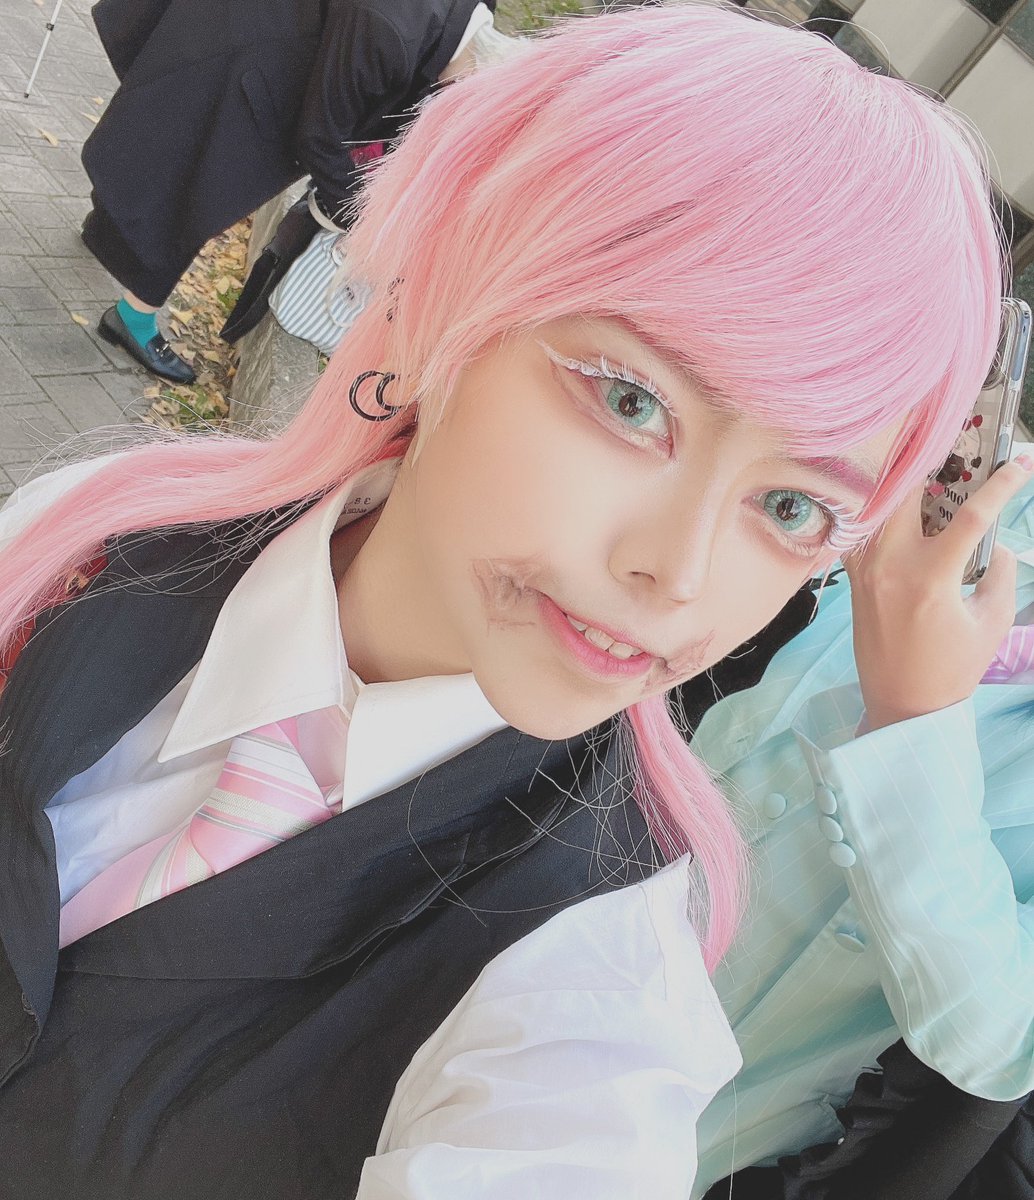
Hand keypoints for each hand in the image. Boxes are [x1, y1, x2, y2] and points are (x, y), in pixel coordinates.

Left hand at [845, 455, 1033, 731]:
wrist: (902, 703)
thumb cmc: (951, 668)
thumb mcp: (991, 621)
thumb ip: (999, 572)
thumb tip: (994, 541)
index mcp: (929, 578)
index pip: (971, 516)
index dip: (1001, 484)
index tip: (1022, 462)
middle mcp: (891, 566)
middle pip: (909, 493)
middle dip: (935, 464)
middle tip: (960, 448)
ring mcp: (866, 569)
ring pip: (880, 507)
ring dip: (904, 482)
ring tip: (930, 464)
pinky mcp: (853, 576)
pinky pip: (862, 529)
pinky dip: (879, 509)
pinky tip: (898, 499)